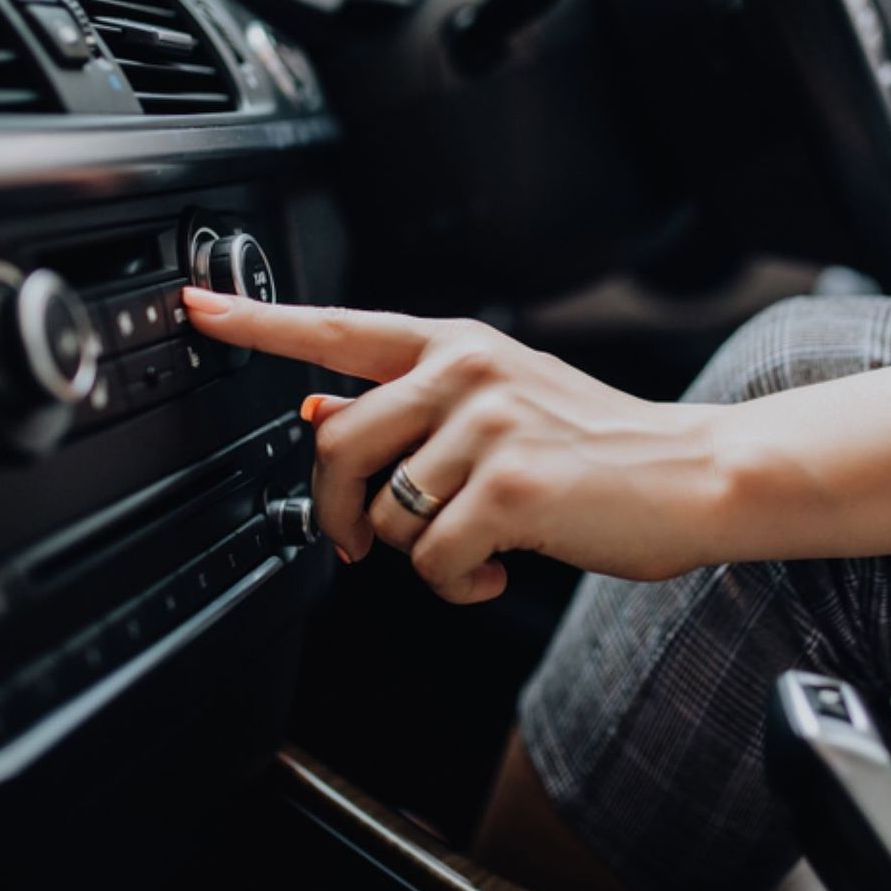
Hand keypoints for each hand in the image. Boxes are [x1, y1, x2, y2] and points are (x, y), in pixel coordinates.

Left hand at [183, 288, 731, 603]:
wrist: (693, 473)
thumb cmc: (598, 447)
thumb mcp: (500, 408)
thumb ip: (411, 410)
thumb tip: (313, 415)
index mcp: (457, 346)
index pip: (339, 327)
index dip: (259, 321)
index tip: (197, 307)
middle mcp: (465, 371)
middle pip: (335, 447)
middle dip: (336, 514)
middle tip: (364, 545)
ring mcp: (486, 425)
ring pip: (381, 516)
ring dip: (418, 554)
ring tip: (477, 543)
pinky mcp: (506, 486)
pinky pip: (428, 560)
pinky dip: (456, 584)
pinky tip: (497, 567)